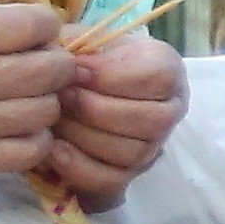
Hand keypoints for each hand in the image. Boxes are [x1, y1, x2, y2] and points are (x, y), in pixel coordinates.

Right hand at [0, 3, 78, 185]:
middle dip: (56, 61)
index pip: (30, 25)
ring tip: (29, 95)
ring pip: (45, 112)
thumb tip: (9, 23)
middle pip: (48, 70)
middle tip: (42, 61)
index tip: (34, 28)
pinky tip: (19, 127)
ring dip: (47, 101)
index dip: (44, 23)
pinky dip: (34, 139)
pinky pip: (26, 152)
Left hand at [44, 28, 186, 203]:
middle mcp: (169, 111)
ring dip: (86, 135)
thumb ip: (74, 46)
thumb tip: (59, 62)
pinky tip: (55, 149)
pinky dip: (79, 167)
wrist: (74, 93)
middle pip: (150, 120)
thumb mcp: (82, 42)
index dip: (112, 76)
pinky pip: (111, 181)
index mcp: (167, 70)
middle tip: (62, 96)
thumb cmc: (82, 62)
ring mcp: (151, 148)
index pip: (158, 78)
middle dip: (97, 109)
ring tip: (56, 119)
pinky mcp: (127, 176)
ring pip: (131, 152)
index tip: (75, 70)